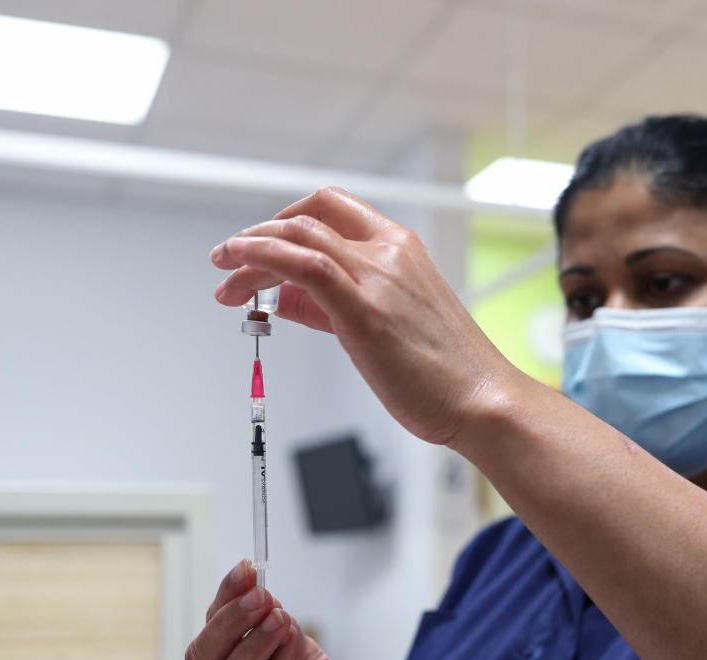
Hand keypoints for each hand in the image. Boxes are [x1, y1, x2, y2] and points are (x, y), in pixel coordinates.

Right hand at [186, 560, 362, 659]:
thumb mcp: (301, 655)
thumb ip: (282, 632)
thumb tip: (266, 599)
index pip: (209, 632)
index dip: (225, 597)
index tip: (247, 568)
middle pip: (201, 658)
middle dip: (230, 621)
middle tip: (261, 595)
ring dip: (249, 646)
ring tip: (277, 618)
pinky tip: (289, 646)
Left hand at [209, 187, 522, 447]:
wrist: (482, 400)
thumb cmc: (445, 373)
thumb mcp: (388, 324)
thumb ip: (335, 304)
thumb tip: (289, 299)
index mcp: (403, 249)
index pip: (333, 210)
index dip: (288, 221)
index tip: (263, 246)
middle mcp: (389, 253)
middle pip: (307, 219)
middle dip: (258, 235)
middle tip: (229, 259)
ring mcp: (378, 278)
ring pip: (298, 236)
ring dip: (249, 249)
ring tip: (224, 273)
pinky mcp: (364, 310)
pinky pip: (303, 266)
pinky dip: (263, 257)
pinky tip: (240, 266)